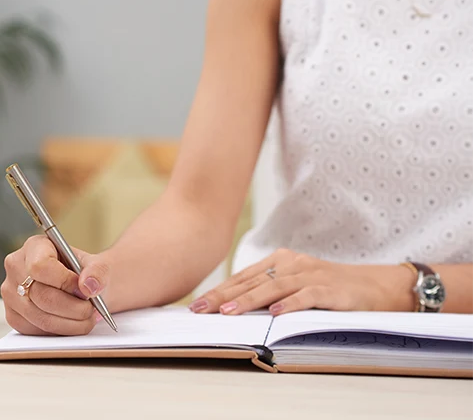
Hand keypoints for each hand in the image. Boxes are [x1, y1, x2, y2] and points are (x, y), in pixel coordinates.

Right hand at [0, 235, 111, 334]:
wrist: (80, 287)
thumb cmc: (85, 273)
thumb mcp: (97, 265)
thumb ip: (97, 272)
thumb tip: (89, 286)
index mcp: (34, 247)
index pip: (40, 266)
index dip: (64, 282)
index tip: (83, 290)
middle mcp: (16, 267)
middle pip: (41, 296)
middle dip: (73, 307)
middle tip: (91, 309)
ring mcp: (10, 293)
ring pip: (41, 317)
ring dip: (71, 323)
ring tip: (87, 317)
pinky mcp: (13, 316)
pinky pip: (37, 330)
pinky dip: (60, 331)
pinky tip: (73, 322)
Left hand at [189, 248, 414, 315]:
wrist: (379, 287)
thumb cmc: (331, 290)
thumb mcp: (296, 285)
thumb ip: (269, 291)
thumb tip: (232, 307)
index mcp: (281, 261)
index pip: (244, 277)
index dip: (219, 290)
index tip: (197, 304)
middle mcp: (293, 264)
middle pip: (252, 281)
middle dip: (223, 296)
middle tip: (200, 309)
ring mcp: (312, 276)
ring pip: (274, 288)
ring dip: (249, 301)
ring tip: (227, 312)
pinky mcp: (332, 290)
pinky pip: (307, 296)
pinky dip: (290, 305)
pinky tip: (274, 314)